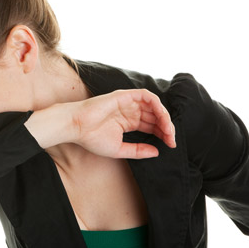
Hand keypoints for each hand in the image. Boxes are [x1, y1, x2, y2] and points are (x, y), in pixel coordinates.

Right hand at [26, 89, 174, 158]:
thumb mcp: (120, 149)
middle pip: (155, 116)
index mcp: (128, 122)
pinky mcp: (125, 95)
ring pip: (154, 106)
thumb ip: (138, 150)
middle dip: (166, 127)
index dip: (162, 134)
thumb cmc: (92, 138)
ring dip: (164, 116)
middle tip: (171, 139)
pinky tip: (161, 116)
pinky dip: (157, 104)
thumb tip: (156, 152)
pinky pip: (146, 96)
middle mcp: (130, 111)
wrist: (77, 126)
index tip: (170, 145)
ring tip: (168, 130)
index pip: (151, 126)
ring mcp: (128, 102)